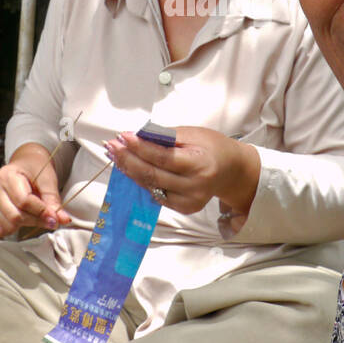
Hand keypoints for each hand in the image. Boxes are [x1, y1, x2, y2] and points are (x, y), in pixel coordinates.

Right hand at [0, 146, 71, 239]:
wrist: (26, 164)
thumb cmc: (35, 169)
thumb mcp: (47, 179)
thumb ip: (53, 200)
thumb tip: (62, 219)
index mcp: (7, 176)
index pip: (23, 201)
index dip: (41, 212)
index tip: (54, 218)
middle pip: (14, 216)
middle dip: (35, 221)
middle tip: (49, 219)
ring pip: (7, 225)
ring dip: (25, 225)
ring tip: (34, 215)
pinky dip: (13, 229)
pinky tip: (22, 219)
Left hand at [103, 126, 259, 219]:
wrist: (231, 170)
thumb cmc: (212, 147)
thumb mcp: (193, 134)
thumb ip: (166, 137)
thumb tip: (138, 136)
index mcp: (200, 165)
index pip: (163, 158)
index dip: (140, 148)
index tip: (123, 136)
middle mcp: (195, 187)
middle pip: (153, 175)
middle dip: (128, 160)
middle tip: (112, 147)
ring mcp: (189, 201)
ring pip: (151, 187)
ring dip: (130, 171)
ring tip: (116, 155)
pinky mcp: (185, 208)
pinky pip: (157, 195)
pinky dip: (142, 181)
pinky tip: (130, 169)